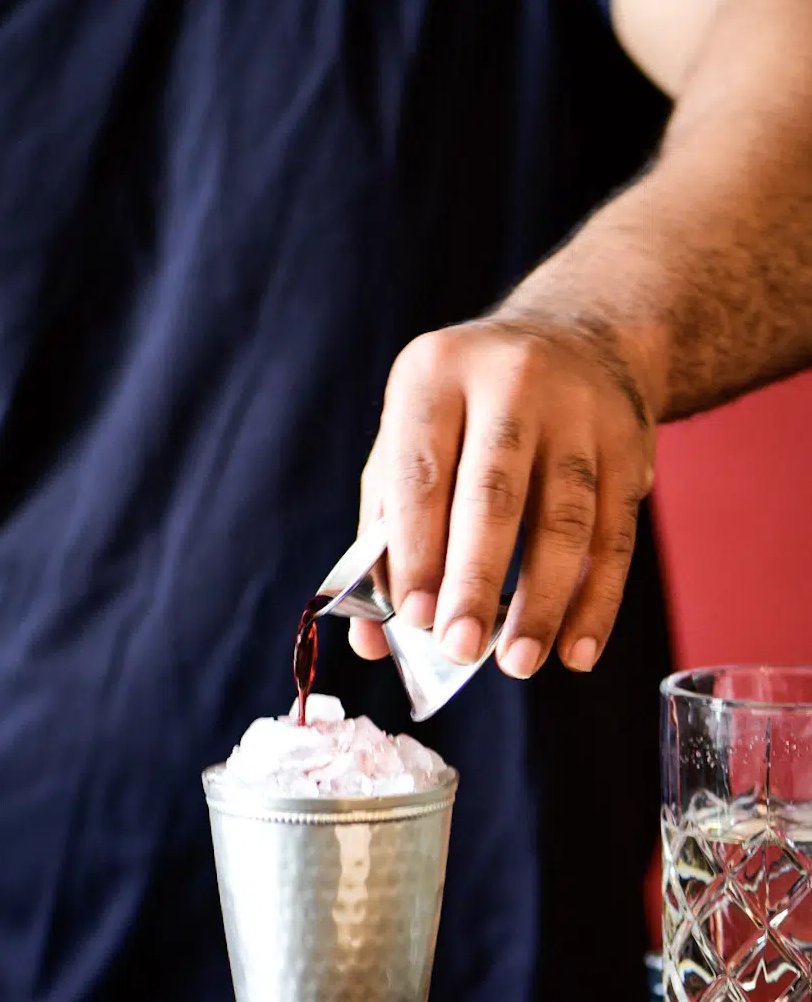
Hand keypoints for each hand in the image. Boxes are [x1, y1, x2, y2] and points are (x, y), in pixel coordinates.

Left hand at [350, 318, 655, 677]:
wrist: (577, 338)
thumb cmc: (468, 413)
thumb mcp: (413, 442)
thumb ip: (387, 537)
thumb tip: (372, 640)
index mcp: (435, 374)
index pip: (422, 472)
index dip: (416, 550)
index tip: (412, 619)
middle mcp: (511, 381)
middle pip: (494, 495)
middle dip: (476, 581)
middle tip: (460, 651)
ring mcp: (579, 410)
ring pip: (565, 519)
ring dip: (542, 602)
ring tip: (518, 663)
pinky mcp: (630, 444)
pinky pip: (616, 534)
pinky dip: (597, 601)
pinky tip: (576, 650)